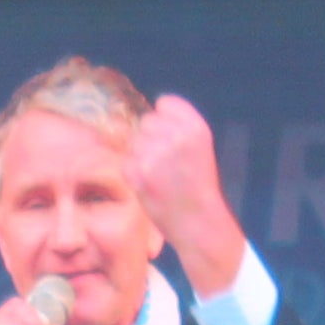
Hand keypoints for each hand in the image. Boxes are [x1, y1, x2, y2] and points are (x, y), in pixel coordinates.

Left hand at [127, 89, 243, 285]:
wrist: (199, 221)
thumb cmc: (196, 184)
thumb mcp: (197, 147)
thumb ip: (173, 127)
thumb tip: (126, 115)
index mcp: (196, 128)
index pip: (165, 103)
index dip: (164, 120)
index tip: (171, 139)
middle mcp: (177, 136)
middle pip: (146, 121)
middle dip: (150, 139)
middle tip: (166, 163)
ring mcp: (156, 153)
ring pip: (133, 141)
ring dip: (140, 155)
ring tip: (159, 175)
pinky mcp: (139, 172)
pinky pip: (125, 161)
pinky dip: (132, 173)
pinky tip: (150, 184)